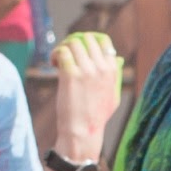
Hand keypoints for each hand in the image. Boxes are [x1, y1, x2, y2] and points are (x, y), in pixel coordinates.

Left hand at [50, 30, 123, 162]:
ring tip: (57, 59)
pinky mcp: (70, 74)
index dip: (90, 41)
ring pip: (72, 42)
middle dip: (74, 42)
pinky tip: (53, 64)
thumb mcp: (113, 96)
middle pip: (86, 39)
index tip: (80, 49)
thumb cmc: (96, 117)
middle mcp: (101, 67)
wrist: (83, 131)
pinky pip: (62, 52)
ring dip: (63, 47)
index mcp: (112, 71)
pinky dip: (55, 54)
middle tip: (66, 53)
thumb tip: (116, 59)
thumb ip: (114, 77)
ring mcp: (86, 70)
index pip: (104, 41)